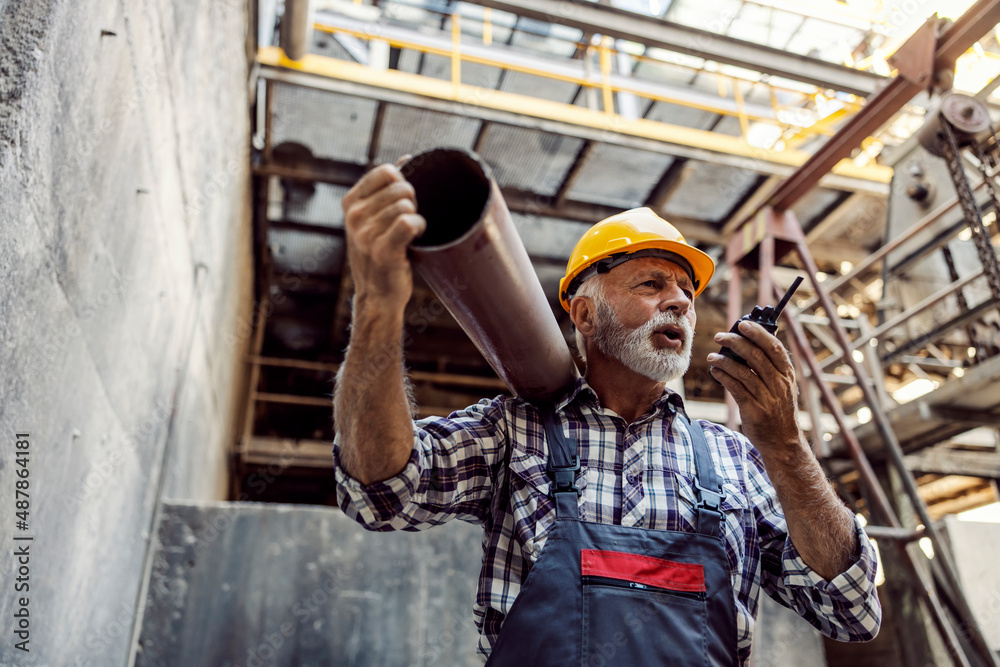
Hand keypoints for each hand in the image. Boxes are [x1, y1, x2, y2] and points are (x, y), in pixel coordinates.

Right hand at [342, 158, 426, 309]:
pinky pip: (409, 222)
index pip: (386, 171)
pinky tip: (416, 236)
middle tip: (410, 219)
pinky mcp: (382, 250)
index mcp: (351, 203)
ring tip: (411, 232)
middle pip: (401, 187)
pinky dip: (419, 227)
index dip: (403, 181)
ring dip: (417, 217)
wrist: (377, 296)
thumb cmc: (380, 253)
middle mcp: (354, 216)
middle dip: (414, 201)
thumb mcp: (374, 218)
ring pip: (407, 205)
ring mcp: (366, 233)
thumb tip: (407, 158)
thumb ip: (386, 189)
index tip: (404, 200)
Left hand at [707, 321, 800, 453]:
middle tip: (720, 336)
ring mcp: (768, 398)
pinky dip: (724, 377)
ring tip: (712, 356)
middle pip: (756, 356)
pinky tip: (715, 371)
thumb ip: (770, 368)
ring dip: (724, 360)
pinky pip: (736, 389)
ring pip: (743, 372)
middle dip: (736, 342)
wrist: (783, 442)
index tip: (743, 324)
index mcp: (787, 375)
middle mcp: (779, 385)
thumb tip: (749, 343)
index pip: (774, 348)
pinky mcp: (754, 411)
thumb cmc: (779, 410)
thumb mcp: (782, 387)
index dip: (758, 333)